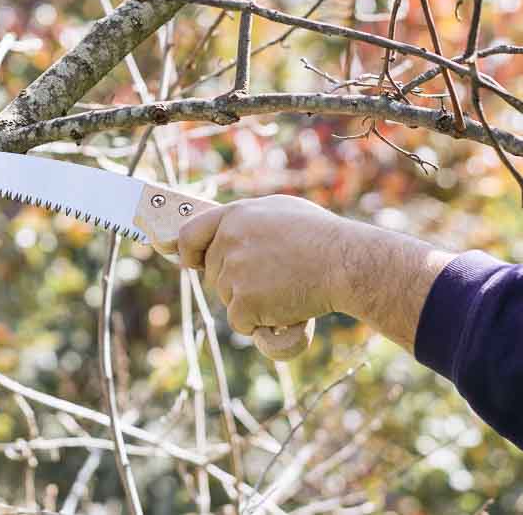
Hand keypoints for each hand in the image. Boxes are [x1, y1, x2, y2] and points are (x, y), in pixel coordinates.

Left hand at [177, 194, 455, 351]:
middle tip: (274, 279)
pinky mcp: (242, 300)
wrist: (347, 264)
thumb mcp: (282, 211)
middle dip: (237, 283)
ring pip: (228, 300)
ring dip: (252, 303)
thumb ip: (248, 220)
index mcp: (235, 215)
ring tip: (287, 289)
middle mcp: (228, 240)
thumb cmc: (323, 237)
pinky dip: (260, 323)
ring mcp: (233, 271)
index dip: (188, 252)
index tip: (189, 264)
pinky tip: (285, 307)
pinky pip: (241, 322)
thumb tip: (224, 232)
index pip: (190, 234)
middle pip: (214, 274)